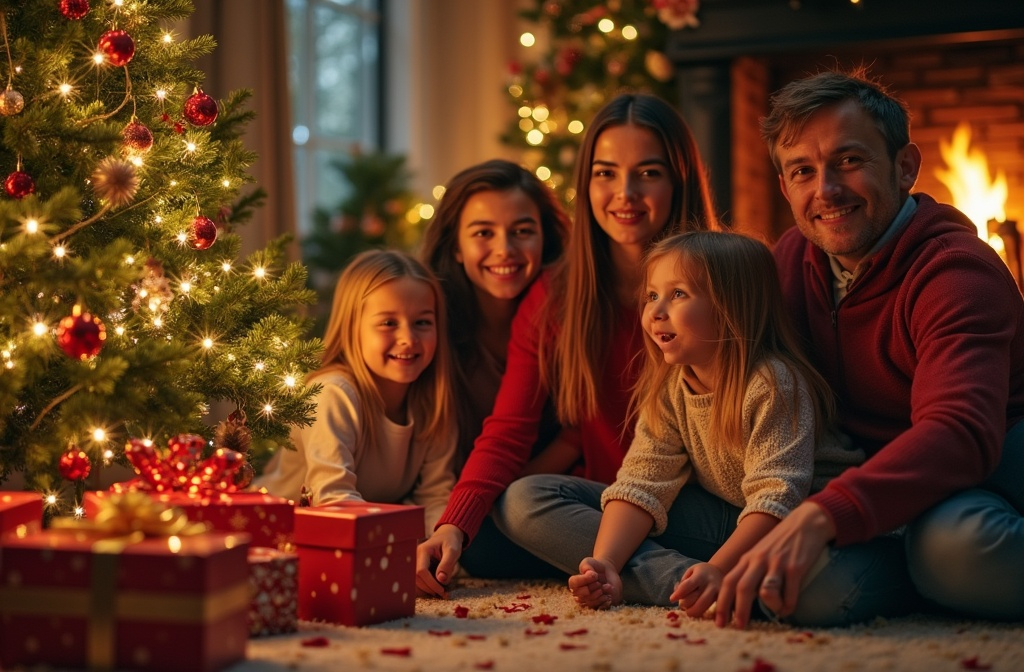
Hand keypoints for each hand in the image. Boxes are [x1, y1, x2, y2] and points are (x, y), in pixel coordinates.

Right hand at [415, 523, 463, 597]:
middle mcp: (416, 557)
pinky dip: (427, 587)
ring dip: (427, 590)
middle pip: (416, 578)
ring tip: (442, 592)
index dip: (430, 583)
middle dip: (429, 588)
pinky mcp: (418, 568)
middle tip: (443, 594)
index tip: (442, 590)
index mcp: (423, 551)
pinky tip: (438, 588)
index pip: (421, 571)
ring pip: (416, 581)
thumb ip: (447, 564)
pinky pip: (419, 581)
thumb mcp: (453, 550)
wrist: (447, 535)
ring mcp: (416, 563)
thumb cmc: (450, 541)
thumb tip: (441, 580)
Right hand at [568, 557, 621, 609]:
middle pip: (582, 594)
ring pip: (590, 602)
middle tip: (599, 582)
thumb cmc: (595, 567)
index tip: (594, 574)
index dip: (584, 579)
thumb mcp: (589, 562)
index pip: (574, 583)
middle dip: (592, 587)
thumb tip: (590, 574)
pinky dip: (605, 602)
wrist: (607, 572)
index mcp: (574, 583)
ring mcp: (588, 601)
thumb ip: (586, 566)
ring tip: (607, 586)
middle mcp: (579, 594)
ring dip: (600, 594)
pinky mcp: (599, 605)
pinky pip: (599, 608)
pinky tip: (609, 595)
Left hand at [670, 562, 723, 618]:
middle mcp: (711, 585)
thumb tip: (676, 596)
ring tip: (690, 609)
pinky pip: (712, 614)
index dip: (678, 594)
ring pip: (702, 608)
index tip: (672, 599)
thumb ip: (683, 582)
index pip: (687, 586)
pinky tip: (701, 612)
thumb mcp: (691, 571)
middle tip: (683, 604)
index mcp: (701, 575)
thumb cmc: (702, 573)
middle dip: (684, 605)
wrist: (722, 572)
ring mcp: (719, 594)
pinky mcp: (724, 602)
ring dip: (692, 611)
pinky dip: (704, 615)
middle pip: (694, 600)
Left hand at [715, 502, 834, 628]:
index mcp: (748, 558)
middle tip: (738, 626)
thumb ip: (750, 570)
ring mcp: (777, 563)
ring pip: (766, 592)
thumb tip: (740, 597)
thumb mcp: (759, 553)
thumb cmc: (781, 542)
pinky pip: (790, 593)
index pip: (728, 581)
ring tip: (776, 611)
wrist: (805, 522)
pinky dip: (788, 606)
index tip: (719, 620)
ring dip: (771, 607)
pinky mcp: (796, 567)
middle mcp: (759, 560)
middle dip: (738, 610)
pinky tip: (789, 608)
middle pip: (742, 588)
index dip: (722, 602)